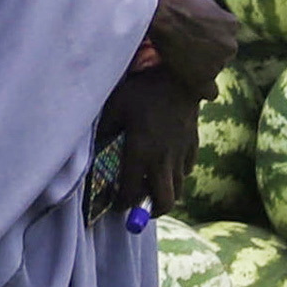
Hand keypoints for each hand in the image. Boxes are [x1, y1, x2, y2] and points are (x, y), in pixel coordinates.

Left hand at [111, 67, 202, 213]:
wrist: (180, 74)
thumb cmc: (143, 89)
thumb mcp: (115, 107)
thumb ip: (104, 131)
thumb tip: (94, 147)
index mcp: (141, 153)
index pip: (131, 192)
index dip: (121, 204)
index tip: (115, 205)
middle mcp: (163, 160)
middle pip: (164, 202)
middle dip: (150, 211)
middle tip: (139, 206)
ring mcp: (181, 153)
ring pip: (178, 188)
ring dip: (164, 193)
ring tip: (151, 186)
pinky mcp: (193, 144)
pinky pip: (187, 169)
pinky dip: (177, 173)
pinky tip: (167, 164)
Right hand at [145, 0, 241, 96]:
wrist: (163, 14)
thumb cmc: (177, 2)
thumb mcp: (203, 0)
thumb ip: (212, 13)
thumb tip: (210, 16)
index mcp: (233, 25)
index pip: (226, 37)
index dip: (211, 39)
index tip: (198, 38)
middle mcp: (231, 46)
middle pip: (222, 55)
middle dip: (208, 53)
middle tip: (186, 50)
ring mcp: (218, 63)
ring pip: (213, 70)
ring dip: (201, 68)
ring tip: (180, 61)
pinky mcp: (204, 77)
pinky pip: (210, 91)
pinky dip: (203, 90)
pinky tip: (192, 87)